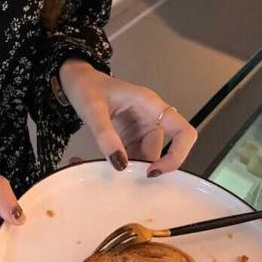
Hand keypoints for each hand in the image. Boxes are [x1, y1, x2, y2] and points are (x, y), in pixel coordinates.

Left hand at [58, 59, 197, 175]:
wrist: (77, 81)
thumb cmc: (87, 87)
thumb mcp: (93, 110)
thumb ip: (106, 136)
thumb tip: (120, 164)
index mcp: (151, 105)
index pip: (184, 132)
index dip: (177, 155)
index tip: (153, 171)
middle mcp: (150, 118)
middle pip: (160, 152)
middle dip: (143, 168)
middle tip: (120, 180)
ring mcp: (140, 129)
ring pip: (144, 157)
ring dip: (130, 168)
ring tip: (107, 172)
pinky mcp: (129, 137)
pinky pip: (131, 156)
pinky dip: (121, 164)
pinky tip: (105, 166)